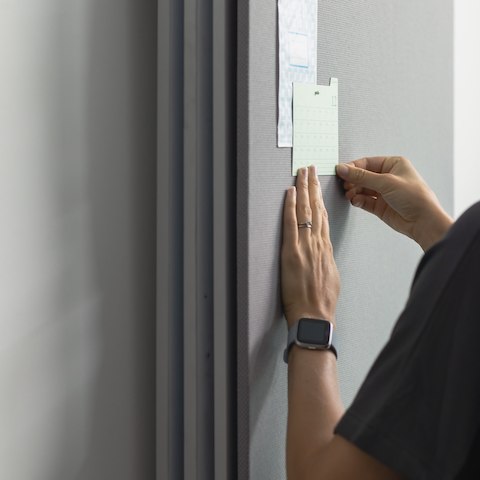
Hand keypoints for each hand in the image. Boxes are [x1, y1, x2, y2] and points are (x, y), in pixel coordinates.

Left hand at [281, 166, 339, 327]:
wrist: (315, 317)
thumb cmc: (322, 303)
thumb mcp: (330, 278)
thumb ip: (325, 261)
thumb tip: (321, 254)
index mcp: (326, 249)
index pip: (323, 218)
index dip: (320, 200)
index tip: (318, 187)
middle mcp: (318, 244)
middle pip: (316, 209)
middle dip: (313, 186)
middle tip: (311, 169)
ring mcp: (306, 246)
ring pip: (306, 211)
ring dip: (303, 189)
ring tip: (302, 173)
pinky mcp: (292, 252)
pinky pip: (291, 224)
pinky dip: (290, 206)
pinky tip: (290, 192)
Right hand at [336, 156, 452, 250]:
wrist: (423, 221)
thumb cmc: (415, 197)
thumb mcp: (386, 182)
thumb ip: (362, 176)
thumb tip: (344, 169)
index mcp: (393, 164)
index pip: (367, 162)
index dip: (353, 167)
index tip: (340, 171)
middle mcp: (388, 177)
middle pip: (363, 176)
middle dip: (352, 180)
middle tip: (344, 184)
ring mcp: (384, 192)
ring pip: (362, 189)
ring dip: (354, 191)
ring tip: (350, 194)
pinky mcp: (380, 206)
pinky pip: (364, 200)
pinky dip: (358, 200)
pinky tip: (355, 201)